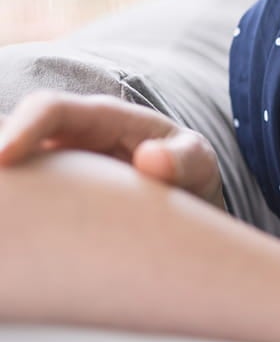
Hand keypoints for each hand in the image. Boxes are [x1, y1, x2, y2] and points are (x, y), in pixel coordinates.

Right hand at [0, 90, 223, 208]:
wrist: (187, 199)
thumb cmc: (189, 171)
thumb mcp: (198, 163)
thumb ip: (185, 159)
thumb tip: (150, 160)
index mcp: (103, 118)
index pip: (51, 109)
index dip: (23, 128)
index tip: (1, 158)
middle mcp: (69, 136)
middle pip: (12, 134)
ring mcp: (55, 164)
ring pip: (13, 170)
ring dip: (4, 188)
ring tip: (2, 216)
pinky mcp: (51, 193)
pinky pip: (22, 196)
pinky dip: (13, 208)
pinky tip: (13, 232)